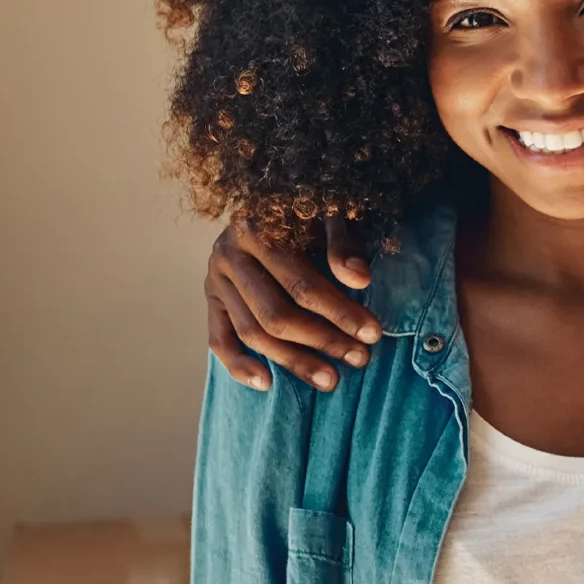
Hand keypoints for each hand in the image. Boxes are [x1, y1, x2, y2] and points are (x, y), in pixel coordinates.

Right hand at [206, 215, 380, 392]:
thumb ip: (344, 242)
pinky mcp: (211, 299)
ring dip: (292, 361)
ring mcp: (215, 279)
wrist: (274, 199)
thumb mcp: (332, 213)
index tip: (372, 334)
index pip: (301, 284)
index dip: (339, 312)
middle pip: (276, 314)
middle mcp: (229, 254)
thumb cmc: (312, 209)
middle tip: (360, 359)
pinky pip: (219, 339)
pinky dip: (238, 365)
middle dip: (323, 341)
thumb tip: (360, 278)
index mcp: (257, 228)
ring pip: (252, 332)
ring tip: (331, 380)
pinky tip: (268, 384)